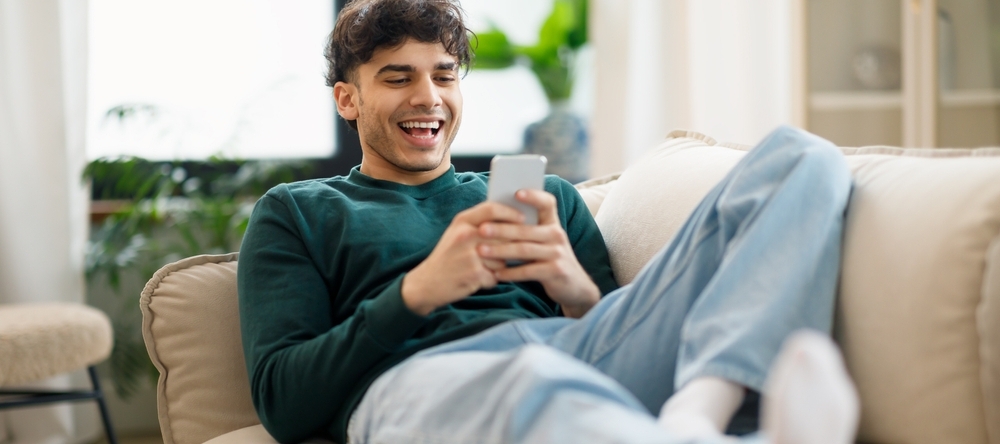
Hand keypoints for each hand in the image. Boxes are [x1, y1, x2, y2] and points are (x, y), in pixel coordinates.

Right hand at [401, 202, 523, 315]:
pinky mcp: (473, 274)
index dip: (510, 213)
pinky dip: (490, 280)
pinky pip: (496, 276)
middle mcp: (465, 235)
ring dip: (498, 267)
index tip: (522, 218)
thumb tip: (513, 218)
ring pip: (502, 259)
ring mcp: (469, 255)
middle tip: (510, 252)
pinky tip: (478, 279)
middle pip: (503, 235)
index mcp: (462, 221)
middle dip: (510, 246)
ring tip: (483, 268)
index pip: (492, 209)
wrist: (427, 282)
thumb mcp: (457, 232)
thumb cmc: (448, 256)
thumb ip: (480, 223)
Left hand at [476, 189, 600, 317]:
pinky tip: (496, 273)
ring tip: (481, 251)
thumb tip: (495, 218)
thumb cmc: (550, 260)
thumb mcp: (545, 242)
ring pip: (524, 250)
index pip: (547, 203)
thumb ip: (528, 230)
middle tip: (481, 229)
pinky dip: (511, 273)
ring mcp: (557, 253)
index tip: (516, 193)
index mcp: (553, 224)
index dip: (534, 196)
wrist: (575, 287)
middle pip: (526, 229)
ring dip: (500, 250)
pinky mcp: (556, 271)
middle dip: (501, 229)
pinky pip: (529, 270)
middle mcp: (557, 235)